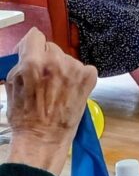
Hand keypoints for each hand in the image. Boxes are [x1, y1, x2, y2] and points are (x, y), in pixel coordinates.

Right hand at [5, 28, 96, 175]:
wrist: (44, 138)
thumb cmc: (25, 117)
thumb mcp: (12, 86)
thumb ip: (21, 64)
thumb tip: (26, 50)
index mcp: (34, 63)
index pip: (35, 36)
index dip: (31, 46)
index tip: (32, 55)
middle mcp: (57, 62)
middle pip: (51, 47)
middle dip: (46, 60)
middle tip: (43, 79)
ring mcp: (75, 70)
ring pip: (67, 58)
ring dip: (62, 69)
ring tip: (56, 89)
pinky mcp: (89, 78)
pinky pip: (83, 68)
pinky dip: (77, 76)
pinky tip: (69, 90)